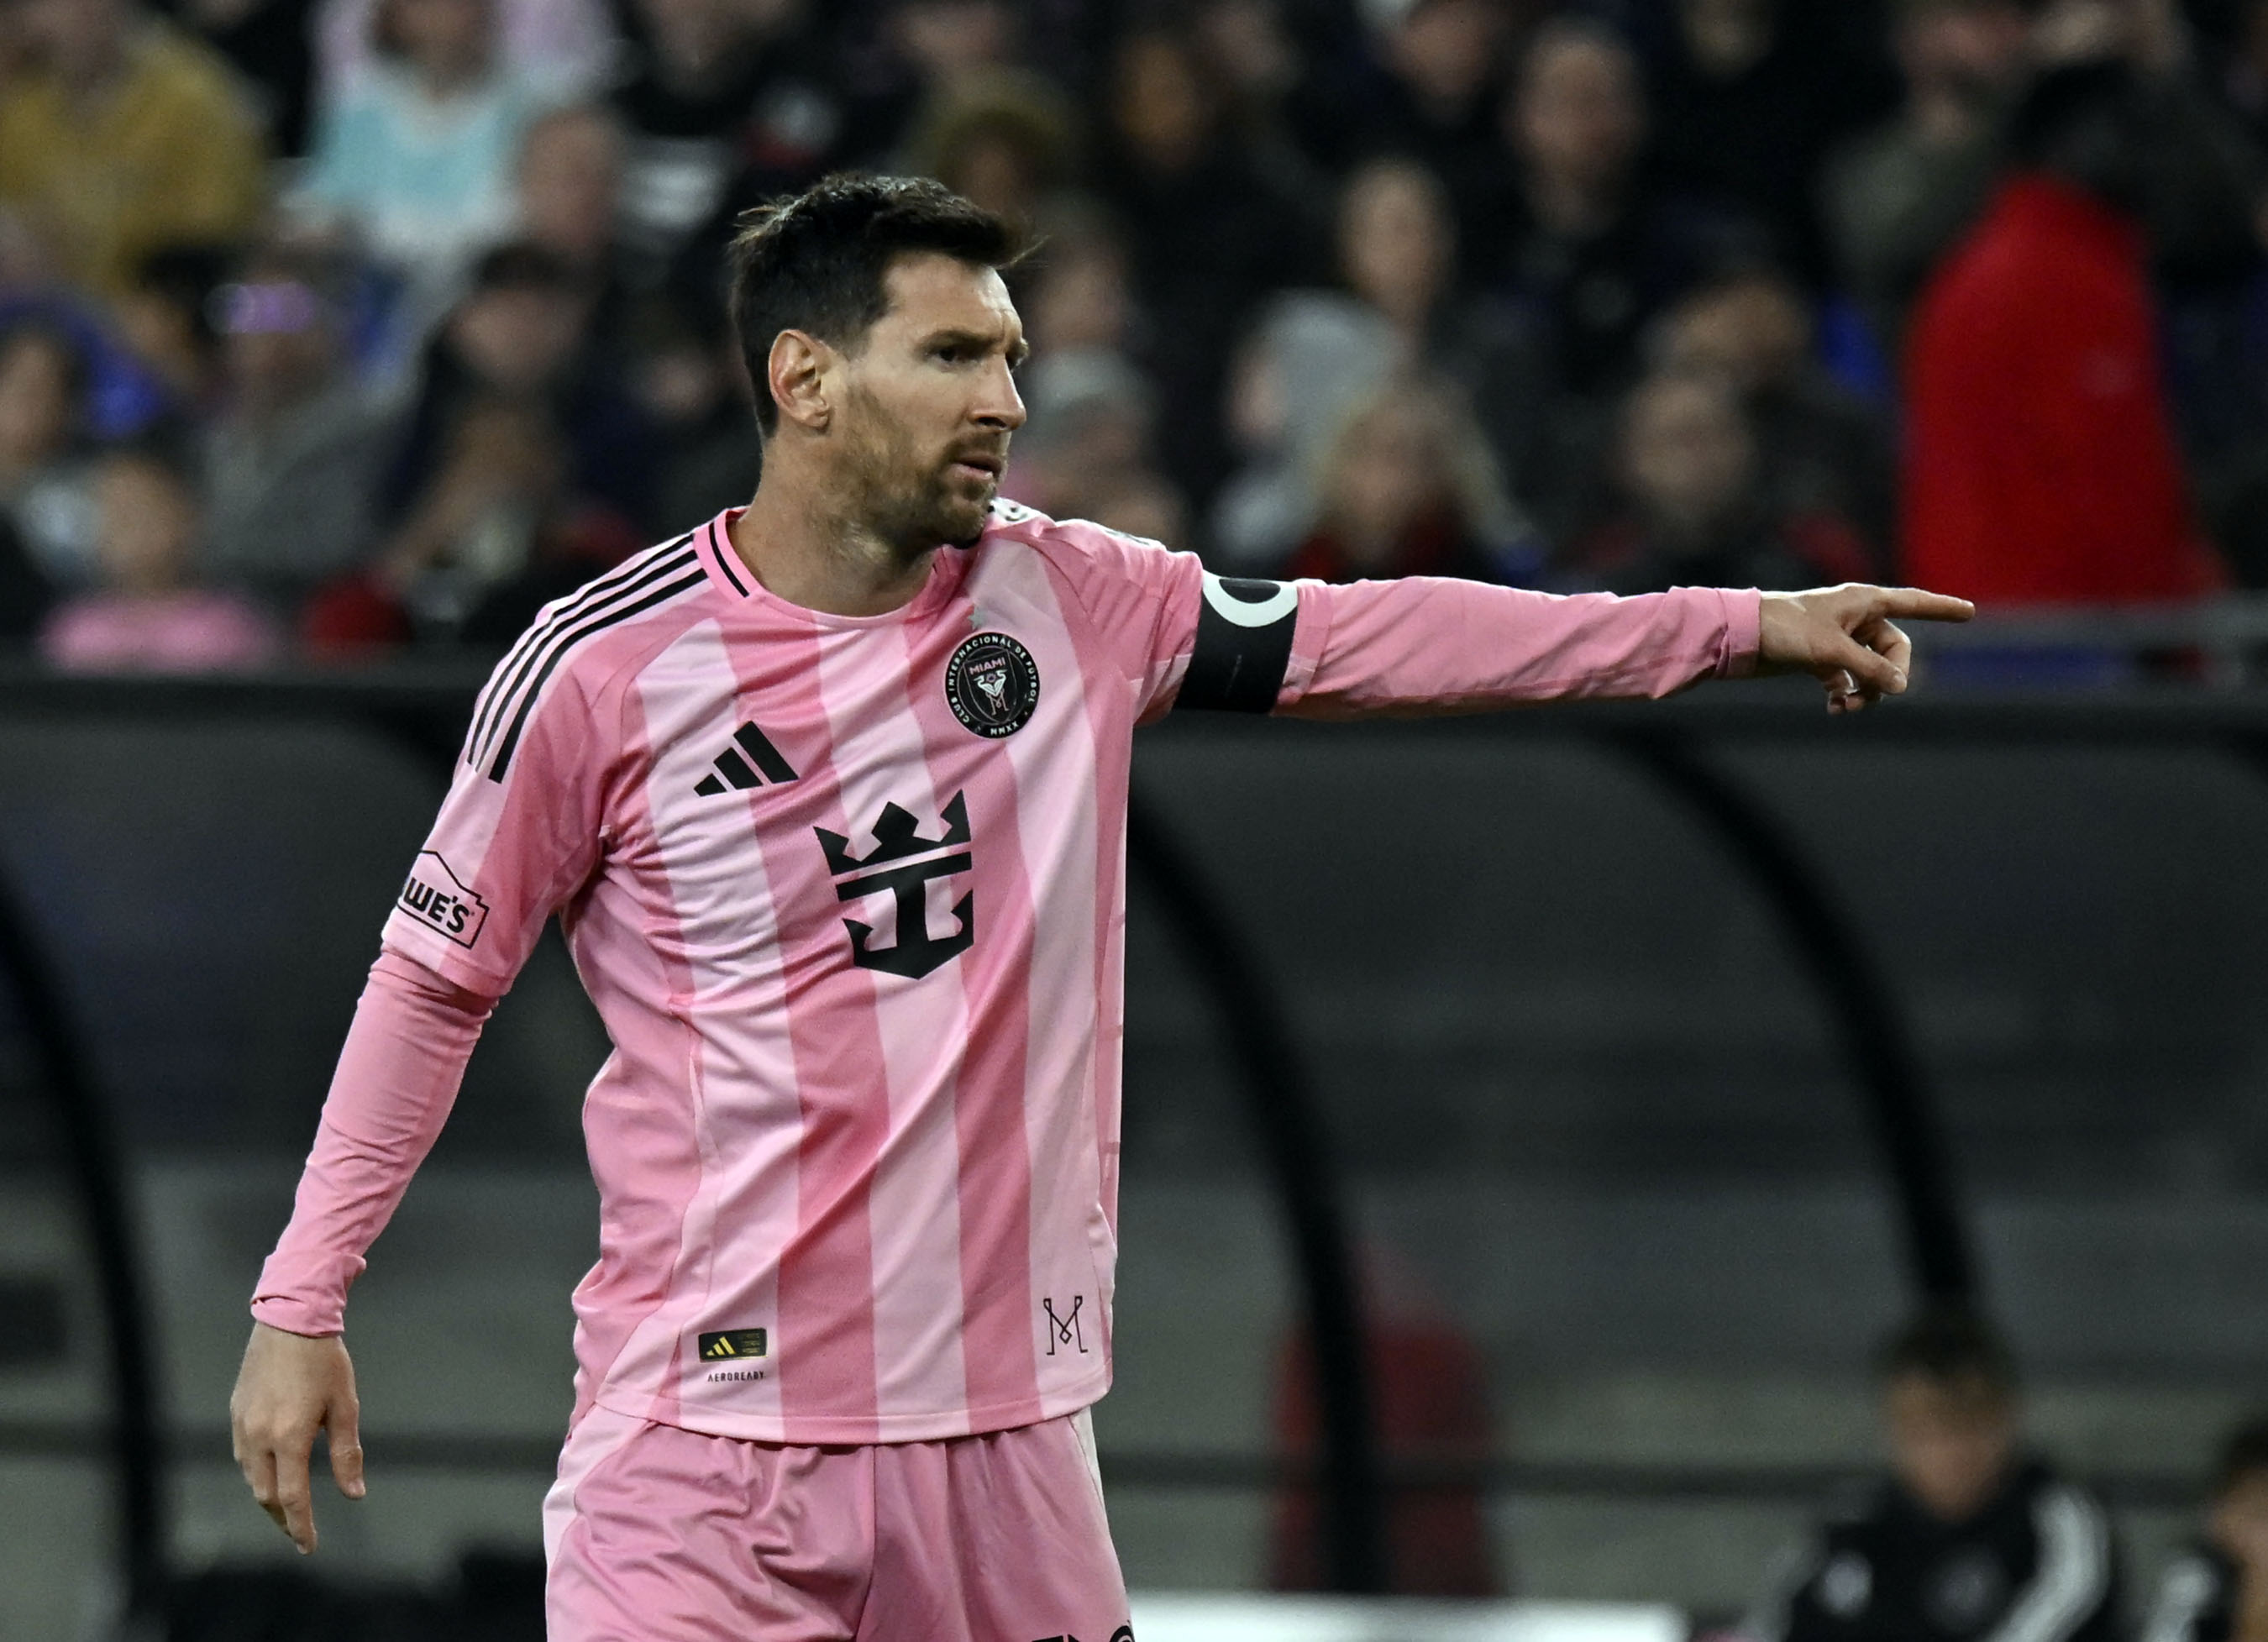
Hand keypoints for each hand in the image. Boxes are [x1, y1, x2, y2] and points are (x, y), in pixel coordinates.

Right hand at [229, 1322, 363, 1553]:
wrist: (290, 1320)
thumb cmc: (324, 1360)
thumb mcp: (345, 1406)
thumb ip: (346, 1454)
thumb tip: (355, 1493)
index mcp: (288, 1437)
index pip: (292, 1497)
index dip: (301, 1526)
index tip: (310, 1546)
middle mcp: (258, 1436)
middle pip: (266, 1495)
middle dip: (283, 1519)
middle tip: (300, 1531)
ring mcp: (242, 1425)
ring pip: (251, 1478)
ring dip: (269, 1498)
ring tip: (288, 1508)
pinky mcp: (235, 1413)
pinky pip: (243, 1456)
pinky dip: (257, 1474)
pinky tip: (272, 1474)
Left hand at [1757, 585, 1974, 713]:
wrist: (1738, 638)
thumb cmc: (1784, 629)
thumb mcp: (1831, 650)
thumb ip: (1869, 668)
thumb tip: (1901, 688)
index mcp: (1863, 601)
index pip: (1913, 603)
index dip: (1941, 609)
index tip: (1969, 612)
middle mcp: (1855, 618)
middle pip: (1894, 650)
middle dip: (1889, 677)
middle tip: (1875, 694)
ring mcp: (1838, 640)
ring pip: (1872, 670)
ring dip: (1867, 692)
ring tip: (1846, 707)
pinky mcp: (1821, 659)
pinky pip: (1849, 681)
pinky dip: (1847, 695)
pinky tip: (1835, 708)